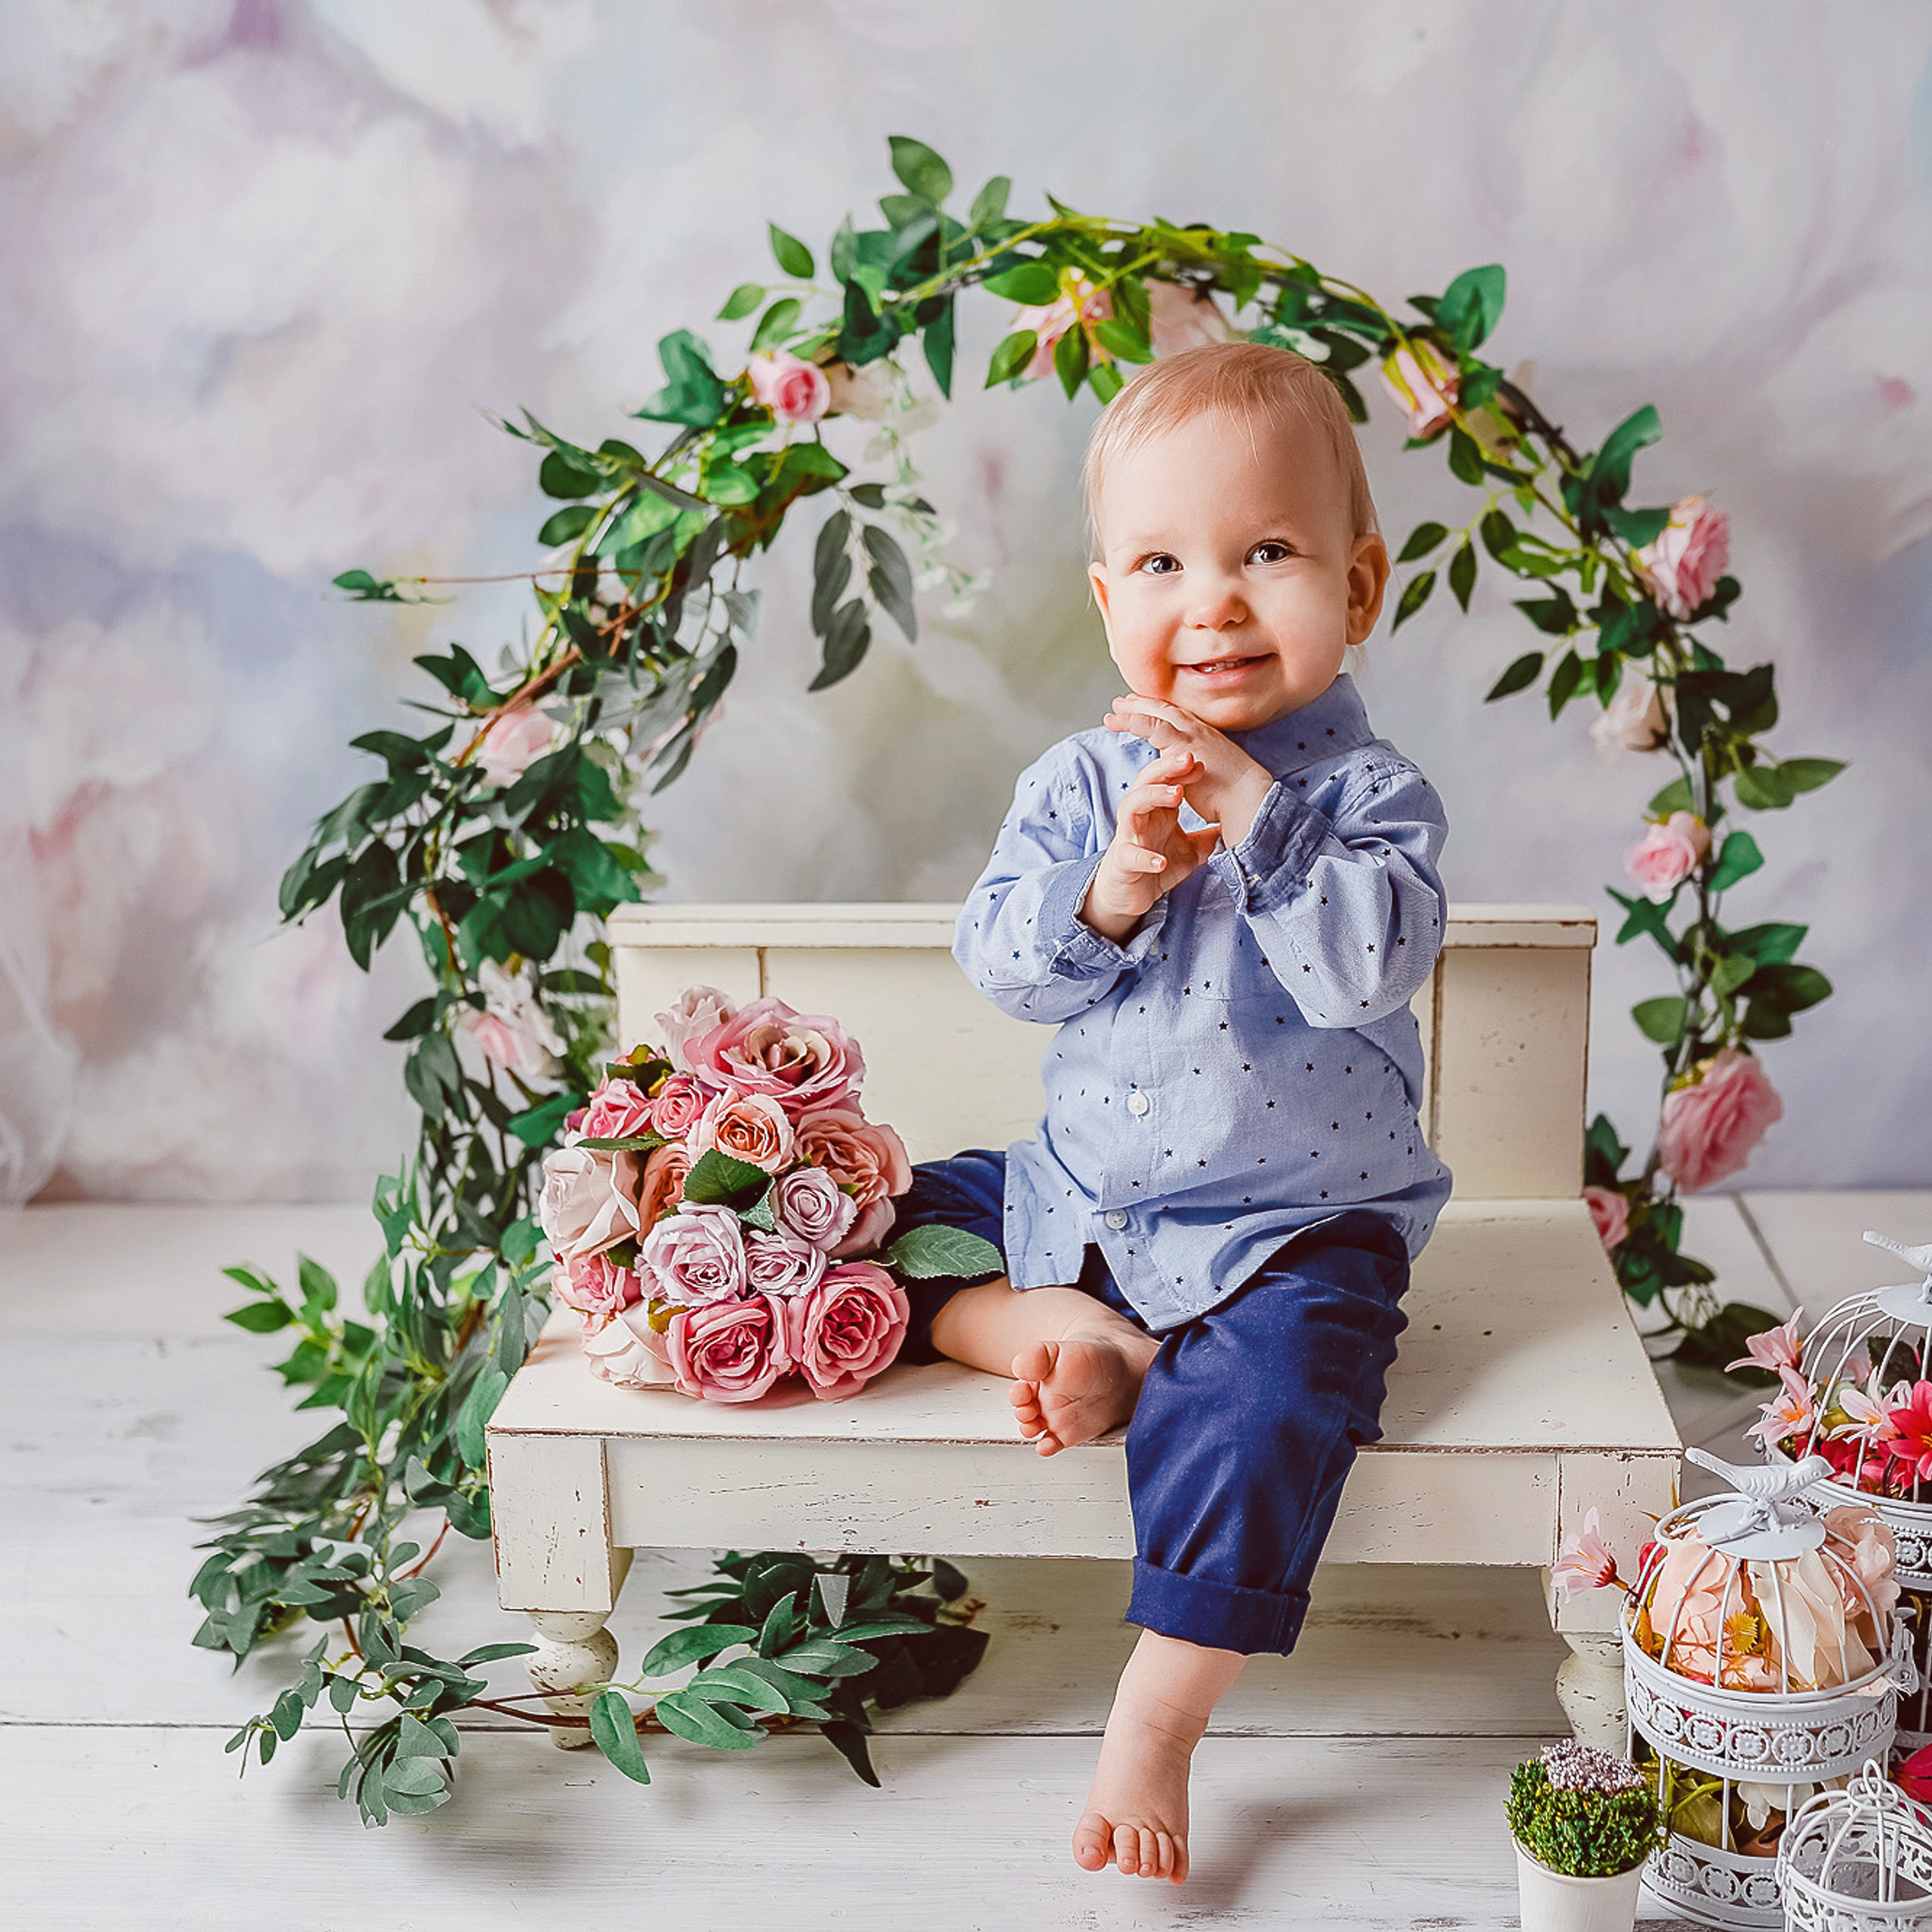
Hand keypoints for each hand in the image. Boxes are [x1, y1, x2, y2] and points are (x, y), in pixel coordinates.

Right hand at [1079, 748, 1222, 944]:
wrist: (1129, 894)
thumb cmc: (1156, 864)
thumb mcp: (1191, 850)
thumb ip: (1209, 837)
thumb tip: (1237, 827)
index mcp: (1157, 810)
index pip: (1167, 780)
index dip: (1183, 769)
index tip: (1203, 764)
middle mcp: (1140, 817)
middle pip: (1147, 781)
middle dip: (1167, 768)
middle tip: (1189, 759)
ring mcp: (1128, 837)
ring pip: (1131, 807)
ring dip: (1153, 796)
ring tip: (1177, 795)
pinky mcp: (1122, 862)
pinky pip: (1130, 855)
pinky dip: (1144, 857)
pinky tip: (1160, 862)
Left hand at [1104, 694, 1274, 846]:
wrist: (1246, 800)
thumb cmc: (1231, 797)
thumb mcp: (1210, 777)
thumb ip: (1195, 772)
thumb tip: (1185, 779)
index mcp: (1205, 737)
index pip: (1178, 718)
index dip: (1159, 712)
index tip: (1142, 708)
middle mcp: (1199, 730)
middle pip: (1165, 710)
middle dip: (1143, 704)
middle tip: (1122, 703)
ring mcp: (1191, 734)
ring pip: (1156, 713)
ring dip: (1133, 710)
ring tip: (1114, 709)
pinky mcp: (1181, 744)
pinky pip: (1151, 725)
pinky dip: (1133, 720)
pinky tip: (1116, 719)